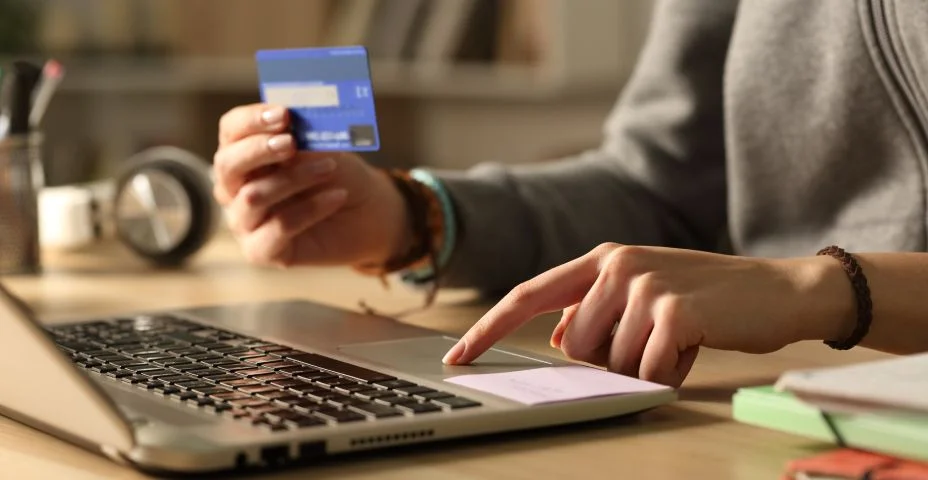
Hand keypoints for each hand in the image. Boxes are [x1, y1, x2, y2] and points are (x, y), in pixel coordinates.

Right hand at [213, 104, 411, 267]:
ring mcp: (245, 221)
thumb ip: (303, 134)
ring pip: (253, 197)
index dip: (251, 120)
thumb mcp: (324, 146)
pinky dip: (311, 209)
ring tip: (329, 167)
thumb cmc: (339, 175)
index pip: (231, 130)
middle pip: (227, 165)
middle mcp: (235, 188)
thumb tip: (290, 122)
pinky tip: (338, 196)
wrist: (368, 212)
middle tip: (292, 141)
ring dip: (294, 178)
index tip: (283, 113)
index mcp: (244, 154)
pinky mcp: (262, 251)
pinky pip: (278, 227)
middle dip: (258, 150)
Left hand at [442, 243, 853, 386]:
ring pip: (612, 365)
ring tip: (679, 339)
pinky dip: (671, 374)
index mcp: (601, 258)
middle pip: (575, 348)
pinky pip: (649, 374)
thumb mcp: (641, 294)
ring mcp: (644, 286)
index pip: (529, 296)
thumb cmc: (705, 299)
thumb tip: (560, 339)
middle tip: (654, 340)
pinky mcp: (673, 311)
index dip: (490, 329)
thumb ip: (594, 310)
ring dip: (644, 367)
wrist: (777, 291)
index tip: (459, 355)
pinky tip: (694, 347)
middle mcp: (615, 265)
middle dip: (611, 360)